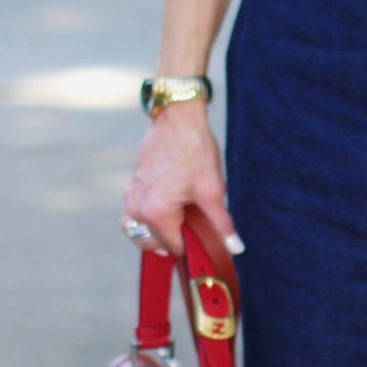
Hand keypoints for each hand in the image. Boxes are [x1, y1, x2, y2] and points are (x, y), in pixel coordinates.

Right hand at [122, 102, 238, 258]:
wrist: (178, 117)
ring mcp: (130, 197)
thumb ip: (221, 224)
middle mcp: (137, 208)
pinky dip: (150, 220)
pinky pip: (135, 215)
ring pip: (140, 231)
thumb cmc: (195, 150)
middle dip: (176, 241)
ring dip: (159, 234)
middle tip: (198, 229)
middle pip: (154, 243)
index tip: (209, 244)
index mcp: (156, 212)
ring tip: (183, 222)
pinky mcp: (131, 187)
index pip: (174, 248)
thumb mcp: (213, 190)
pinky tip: (172, 207)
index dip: (194, 249)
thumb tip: (236, 248)